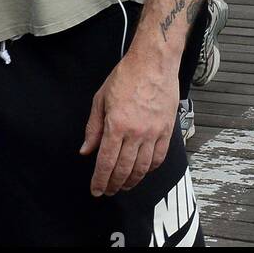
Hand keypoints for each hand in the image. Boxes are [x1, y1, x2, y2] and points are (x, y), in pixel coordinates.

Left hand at [80, 49, 178, 195]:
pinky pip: (159, 157)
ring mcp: (154, 132)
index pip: (106, 163)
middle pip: (124, 169)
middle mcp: (136, 133)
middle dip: (114, 185)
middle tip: (108, 190)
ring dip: (132, 180)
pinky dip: (150, 169)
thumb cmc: (126, 76)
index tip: (96, 190)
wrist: (154, 61)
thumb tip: (86, 151)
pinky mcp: (167, 129)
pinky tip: (143, 170)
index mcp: (116, 125)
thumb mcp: (101, 98)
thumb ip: (93, 128)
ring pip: (142, 168)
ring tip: (124, 185)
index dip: (100, 181)